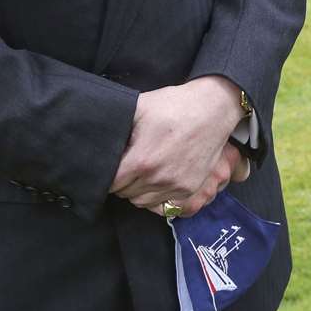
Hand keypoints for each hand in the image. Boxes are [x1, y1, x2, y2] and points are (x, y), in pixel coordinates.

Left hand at [110, 76, 245, 212]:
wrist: (213, 108)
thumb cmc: (174, 104)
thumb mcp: (139, 108)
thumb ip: (116, 127)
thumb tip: (96, 138)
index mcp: (141, 161)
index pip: (110, 184)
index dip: (107, 175)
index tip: (111, 165)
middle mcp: (158, 178)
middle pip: (125, 194)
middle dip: (122, 181)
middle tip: (127, 164)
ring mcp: (176, 186)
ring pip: (142, 202)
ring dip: (138, 190)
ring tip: (142, 171)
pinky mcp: (190, 188)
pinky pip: (164, 205)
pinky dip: (156, 196)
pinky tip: (156, 181)